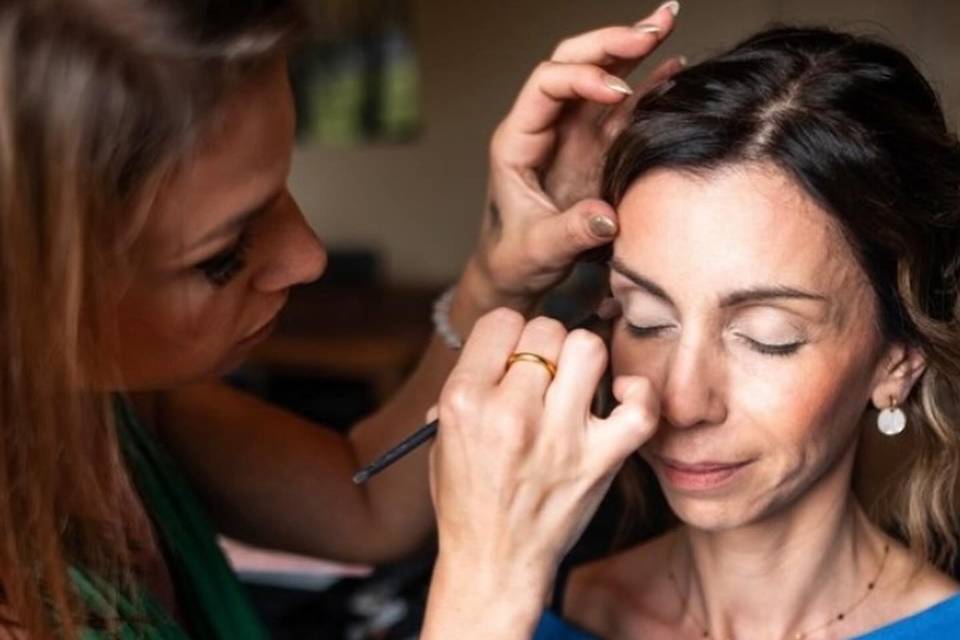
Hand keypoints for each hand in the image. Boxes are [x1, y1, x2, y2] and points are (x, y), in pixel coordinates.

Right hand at [427, 310, 658, 614]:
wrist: (494, 563)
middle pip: (547, 329)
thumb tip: (496, 351)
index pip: (501, 321)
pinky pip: (639, 405)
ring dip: (583, 359)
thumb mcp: (442, 439)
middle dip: (546, 346)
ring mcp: (559, 436)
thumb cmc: (467, 501)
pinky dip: (638, 394)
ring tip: (575, 383)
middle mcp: (511, 412)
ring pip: (588, 348)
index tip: (513, 356)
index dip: (510, 335)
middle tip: (544, 374)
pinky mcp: (600, 460)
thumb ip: (464, 389)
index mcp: (464, 401)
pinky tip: (620, 398)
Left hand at [468, 3, 682, 303]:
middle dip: (611, 42)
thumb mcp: (539, 250)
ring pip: (602, 76)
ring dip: (633, 48)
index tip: (618, 91)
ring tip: (667, 21)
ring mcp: (574, 134)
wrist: (519, 271)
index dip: (582, 78)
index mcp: (518, 140)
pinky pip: (624, 107)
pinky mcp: (597, 147)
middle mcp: (547, 127)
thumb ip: (570, 232)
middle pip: (573, 62)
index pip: (546, 84)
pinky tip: (675, 63)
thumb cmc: (516, 258)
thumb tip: (608, 216)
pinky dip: (649, 83)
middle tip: (653, 28)